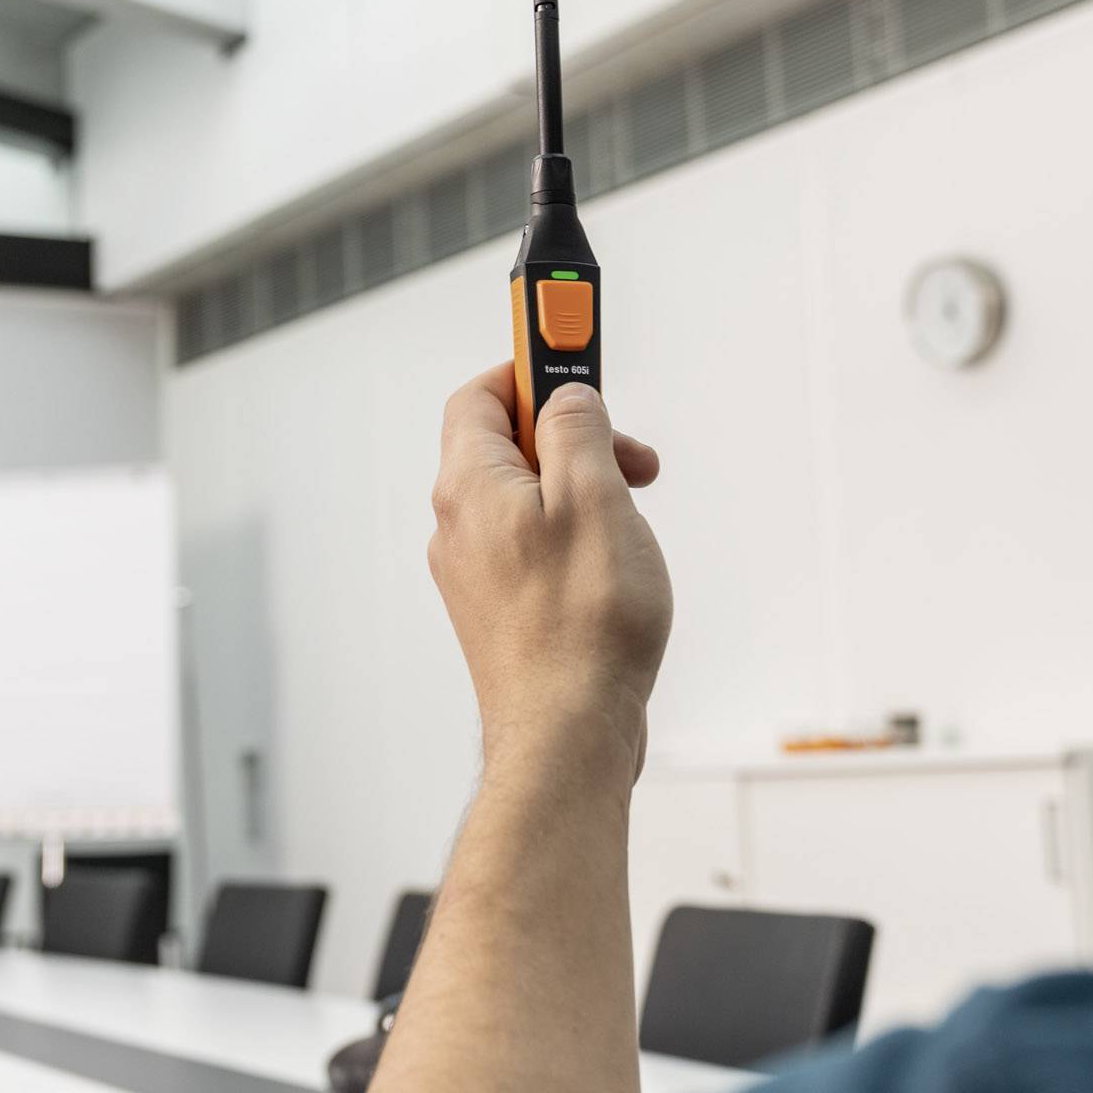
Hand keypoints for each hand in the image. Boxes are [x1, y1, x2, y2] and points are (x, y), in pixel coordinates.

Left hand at [428, 365, 671, 793]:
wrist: (566, 738)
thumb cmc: (582, 626)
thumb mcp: (595, 496)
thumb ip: (578, 429)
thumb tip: (569, 398)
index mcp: (470, 485)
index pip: (482, 395)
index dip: (530, 368)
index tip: (575, 354)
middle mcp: (459, 527)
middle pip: (511, 446)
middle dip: (577, 436)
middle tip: (631, 457)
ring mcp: (476, 574)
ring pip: (529, 500)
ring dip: (586, 492)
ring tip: (633, 523)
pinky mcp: (501, 613)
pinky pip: (535, 548)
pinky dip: (577, 539)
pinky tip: (617, 572)